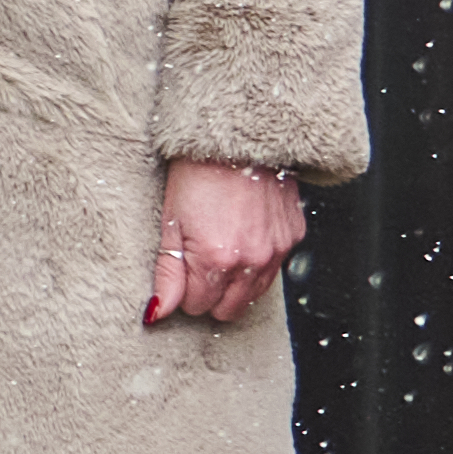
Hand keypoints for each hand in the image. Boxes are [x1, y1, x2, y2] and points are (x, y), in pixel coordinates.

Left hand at [148, 157, 306, 329]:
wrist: (239, 141)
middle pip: (228, 309)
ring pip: (253, 295)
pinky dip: (257, 264)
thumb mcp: (171, 223)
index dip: (185, 293)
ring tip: (220, 252)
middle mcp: (253, 261)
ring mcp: (278, 251)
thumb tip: (158, 312)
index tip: (182, 271)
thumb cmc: (199, 176)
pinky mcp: (294, 237)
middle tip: (198, 265)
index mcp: (217, 260)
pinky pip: (274, 270)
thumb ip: (167, 274)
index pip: (197, 306)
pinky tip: (243, 240)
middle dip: (210, 295)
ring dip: (235, 284)